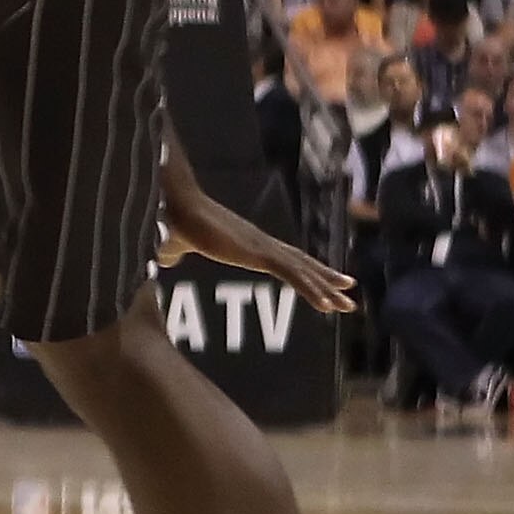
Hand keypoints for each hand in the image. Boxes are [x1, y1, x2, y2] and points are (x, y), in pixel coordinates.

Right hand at [158, 210, 358, 314]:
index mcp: (247, 242)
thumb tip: (163, 257)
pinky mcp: (259, 254)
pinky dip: (312, 290)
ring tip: (347, 304)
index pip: (283, 257)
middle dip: (326, 277)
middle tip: (350, 288)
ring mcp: (263, 247)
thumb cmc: (174, 221)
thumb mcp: (176, 244)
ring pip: (303, 271)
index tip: (321, 277)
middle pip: (301, 262)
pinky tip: (327, 305)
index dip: (304, 267)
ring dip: (327, 288)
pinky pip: (292, 276)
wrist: (174, 208)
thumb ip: (175, 252)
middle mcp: (261, 242)